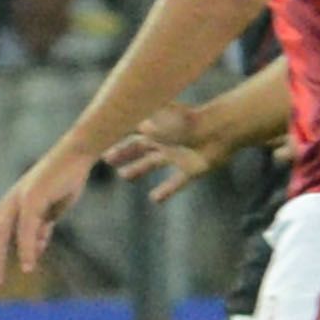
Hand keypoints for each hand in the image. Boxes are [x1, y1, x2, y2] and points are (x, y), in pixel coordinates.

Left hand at [0, 143, 92, 297]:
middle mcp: (7, 204)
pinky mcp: (34, 196)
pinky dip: (25, 248)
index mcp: (7, 208)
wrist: (75, 156)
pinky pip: (26, 227)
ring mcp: (18, 200)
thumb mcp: (48, 213)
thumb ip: (38, 232)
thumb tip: (33, 254)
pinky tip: (28, 266)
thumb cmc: (61, 182)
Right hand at [98, 100, 232, 202]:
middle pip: (139, 148)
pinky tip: (154, 200)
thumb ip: (144, 122)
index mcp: (156, 129)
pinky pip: (176, 183)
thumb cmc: (189, 122)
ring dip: (138, 169)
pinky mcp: (191, 170)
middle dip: (123, 153)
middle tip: (107, 159)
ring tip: (124, 176)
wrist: (220, 131)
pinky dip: (166, 191)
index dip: (116, 140)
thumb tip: (127, 124)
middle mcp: (165, 142)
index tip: (99, 147)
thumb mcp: (161, 120)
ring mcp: (177, 156)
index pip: (131, 135)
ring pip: (152, 164)